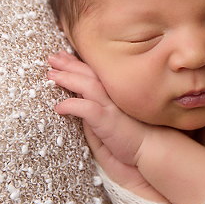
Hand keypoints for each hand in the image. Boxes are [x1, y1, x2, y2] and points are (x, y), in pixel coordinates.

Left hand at [47, 50, 169, 203]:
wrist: (154, 147)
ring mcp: (111, 106)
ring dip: (66, 78)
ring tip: (50, 76)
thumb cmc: (136, 134)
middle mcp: (113, 94)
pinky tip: (59, 108)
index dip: (78, 63)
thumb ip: (101, 107)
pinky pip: (86, 109)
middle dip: (68, 63)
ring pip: (85, 85)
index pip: (94, 72)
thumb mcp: (117, 115)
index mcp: (116, 92)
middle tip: (51, 57)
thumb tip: (82, 100)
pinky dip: (71, 106)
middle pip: (88, 73)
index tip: (64, 56)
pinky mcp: (108, 120)